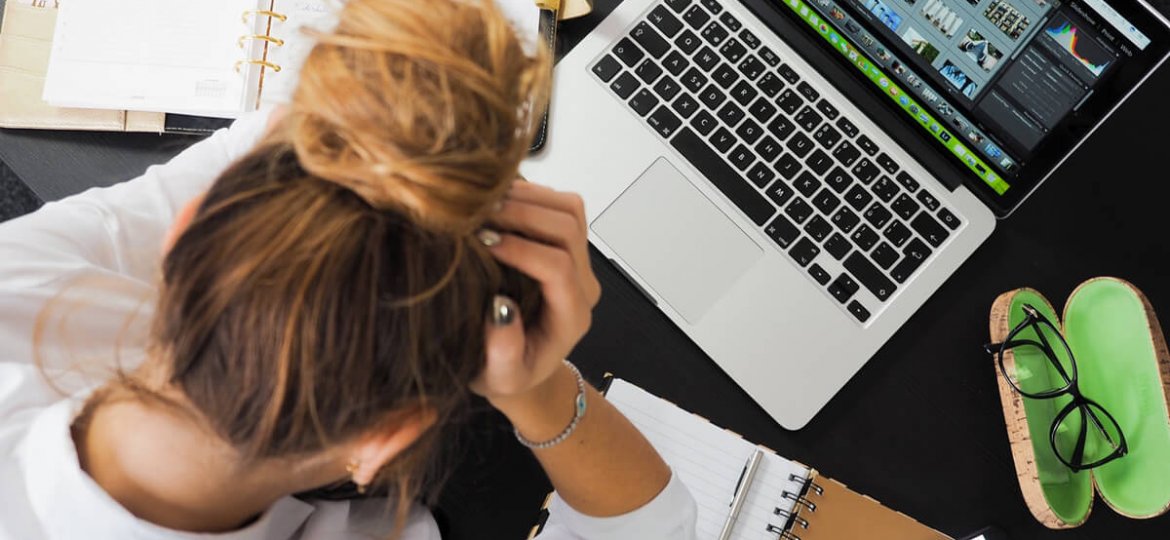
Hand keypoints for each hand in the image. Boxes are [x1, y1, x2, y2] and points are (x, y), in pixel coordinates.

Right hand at [470, 181, 600, 410]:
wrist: (521, 365)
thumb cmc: (507, 373)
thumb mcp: (499, 377)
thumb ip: (503, 353)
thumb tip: (500, 309)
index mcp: (571, 316)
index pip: (558, 268)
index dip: (521, 249)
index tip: (482, 242)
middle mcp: (582, 284)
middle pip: (568, 229)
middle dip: (523, 214)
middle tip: (478, 214)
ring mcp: (578, 260)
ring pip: (569, 209)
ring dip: (527, 197)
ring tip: (484, 202)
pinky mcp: (566, 244)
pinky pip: (560, 205)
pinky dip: (529, 193)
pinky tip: (495, 201)